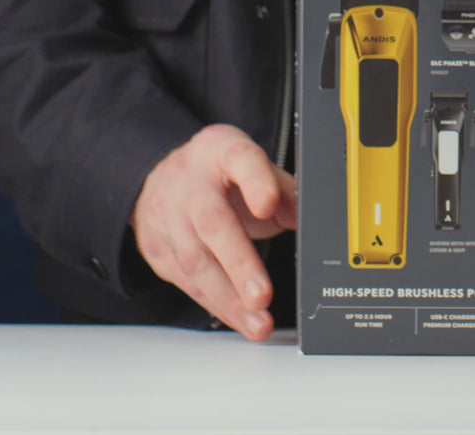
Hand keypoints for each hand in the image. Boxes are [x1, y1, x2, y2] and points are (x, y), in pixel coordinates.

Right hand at [132, 124, 296, 340]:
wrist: (160, 180)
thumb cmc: (218, 176)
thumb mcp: (252, 167)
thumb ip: (285, 191)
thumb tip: (317, 222)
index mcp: (221, 150)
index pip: (241, 159)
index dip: (256, 182)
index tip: (269, 205)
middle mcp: (190, 181)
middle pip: (213, 222)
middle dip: (239, 264)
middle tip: (262, 297)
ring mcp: (167, 215)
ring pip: (195, 262)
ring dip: (229, 299)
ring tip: (258, 323)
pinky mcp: (157, 248)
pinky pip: (186, 282)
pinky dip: (215, 305)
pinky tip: (238, 319)